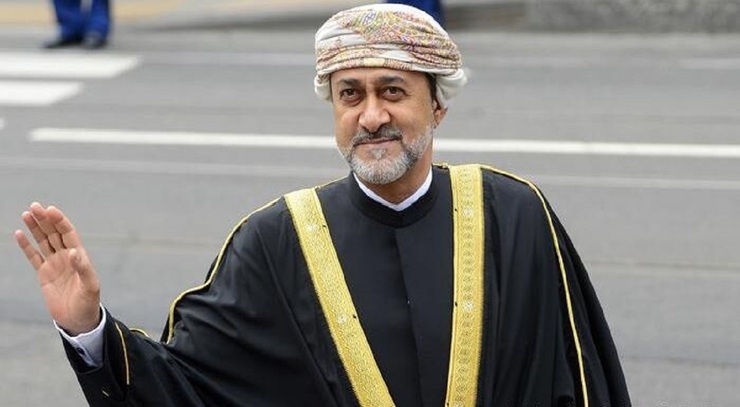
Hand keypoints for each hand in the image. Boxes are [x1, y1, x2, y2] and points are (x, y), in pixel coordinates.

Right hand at [15, 202, 100, 334]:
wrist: (78, 320)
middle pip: (54, 233)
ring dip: (35, 228)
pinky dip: (26, 246)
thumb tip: (73, 251)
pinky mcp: (44, 275)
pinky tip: (19, 233)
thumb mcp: (90, 285)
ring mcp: (54, 264)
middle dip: (45, 219)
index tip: (50, 209)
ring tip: (26, 213)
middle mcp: (66, 257)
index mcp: (79, 256)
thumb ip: (83, 268)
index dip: (60, 221)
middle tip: (34, 206)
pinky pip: (33, 257)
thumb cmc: (89, 302)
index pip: (68, 233)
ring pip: (43, 241)